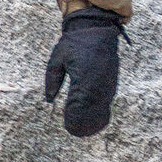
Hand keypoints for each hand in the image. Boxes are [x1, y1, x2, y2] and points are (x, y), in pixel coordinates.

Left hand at [44, 6, 124, 137]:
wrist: (96, 28)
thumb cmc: (74, 43)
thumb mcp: (57, 58)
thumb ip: (52, 80)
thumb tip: (49, 100)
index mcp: (84, 75)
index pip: (79, 103)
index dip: (74, 117)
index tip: (68, 127)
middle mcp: (98, 80)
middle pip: (92, 109)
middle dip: (84, 122)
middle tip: (75, 133)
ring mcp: (108, 80)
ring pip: (102, 106)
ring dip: (94, 118)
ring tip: (85, 130)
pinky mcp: (112, 79)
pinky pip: (107, 99)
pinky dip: (101, 109)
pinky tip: (95, 117)